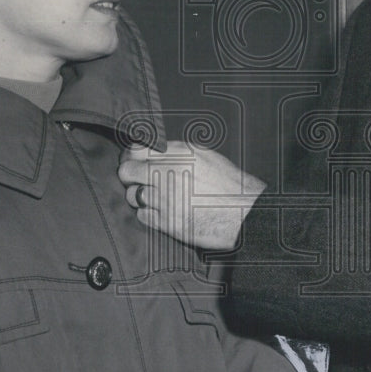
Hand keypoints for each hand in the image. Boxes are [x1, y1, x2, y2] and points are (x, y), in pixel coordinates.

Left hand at [118, 140, 265, 249]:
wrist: (243, 212)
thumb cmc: (227, 183)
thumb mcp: (203, 155)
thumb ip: (175, 152)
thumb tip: (150, 152)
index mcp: (179, 153)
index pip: (137, 149)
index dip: (133, 155)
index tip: (134, 160)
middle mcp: (169, 173)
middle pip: (127, 171)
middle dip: (130, 175)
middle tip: (137, 179)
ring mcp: (166, 199)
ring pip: (133, 195)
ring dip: (141, 196)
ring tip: (157, 196)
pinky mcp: (168, 222)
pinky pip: (143, 215)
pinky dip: (149, 214)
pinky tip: (163, 211)